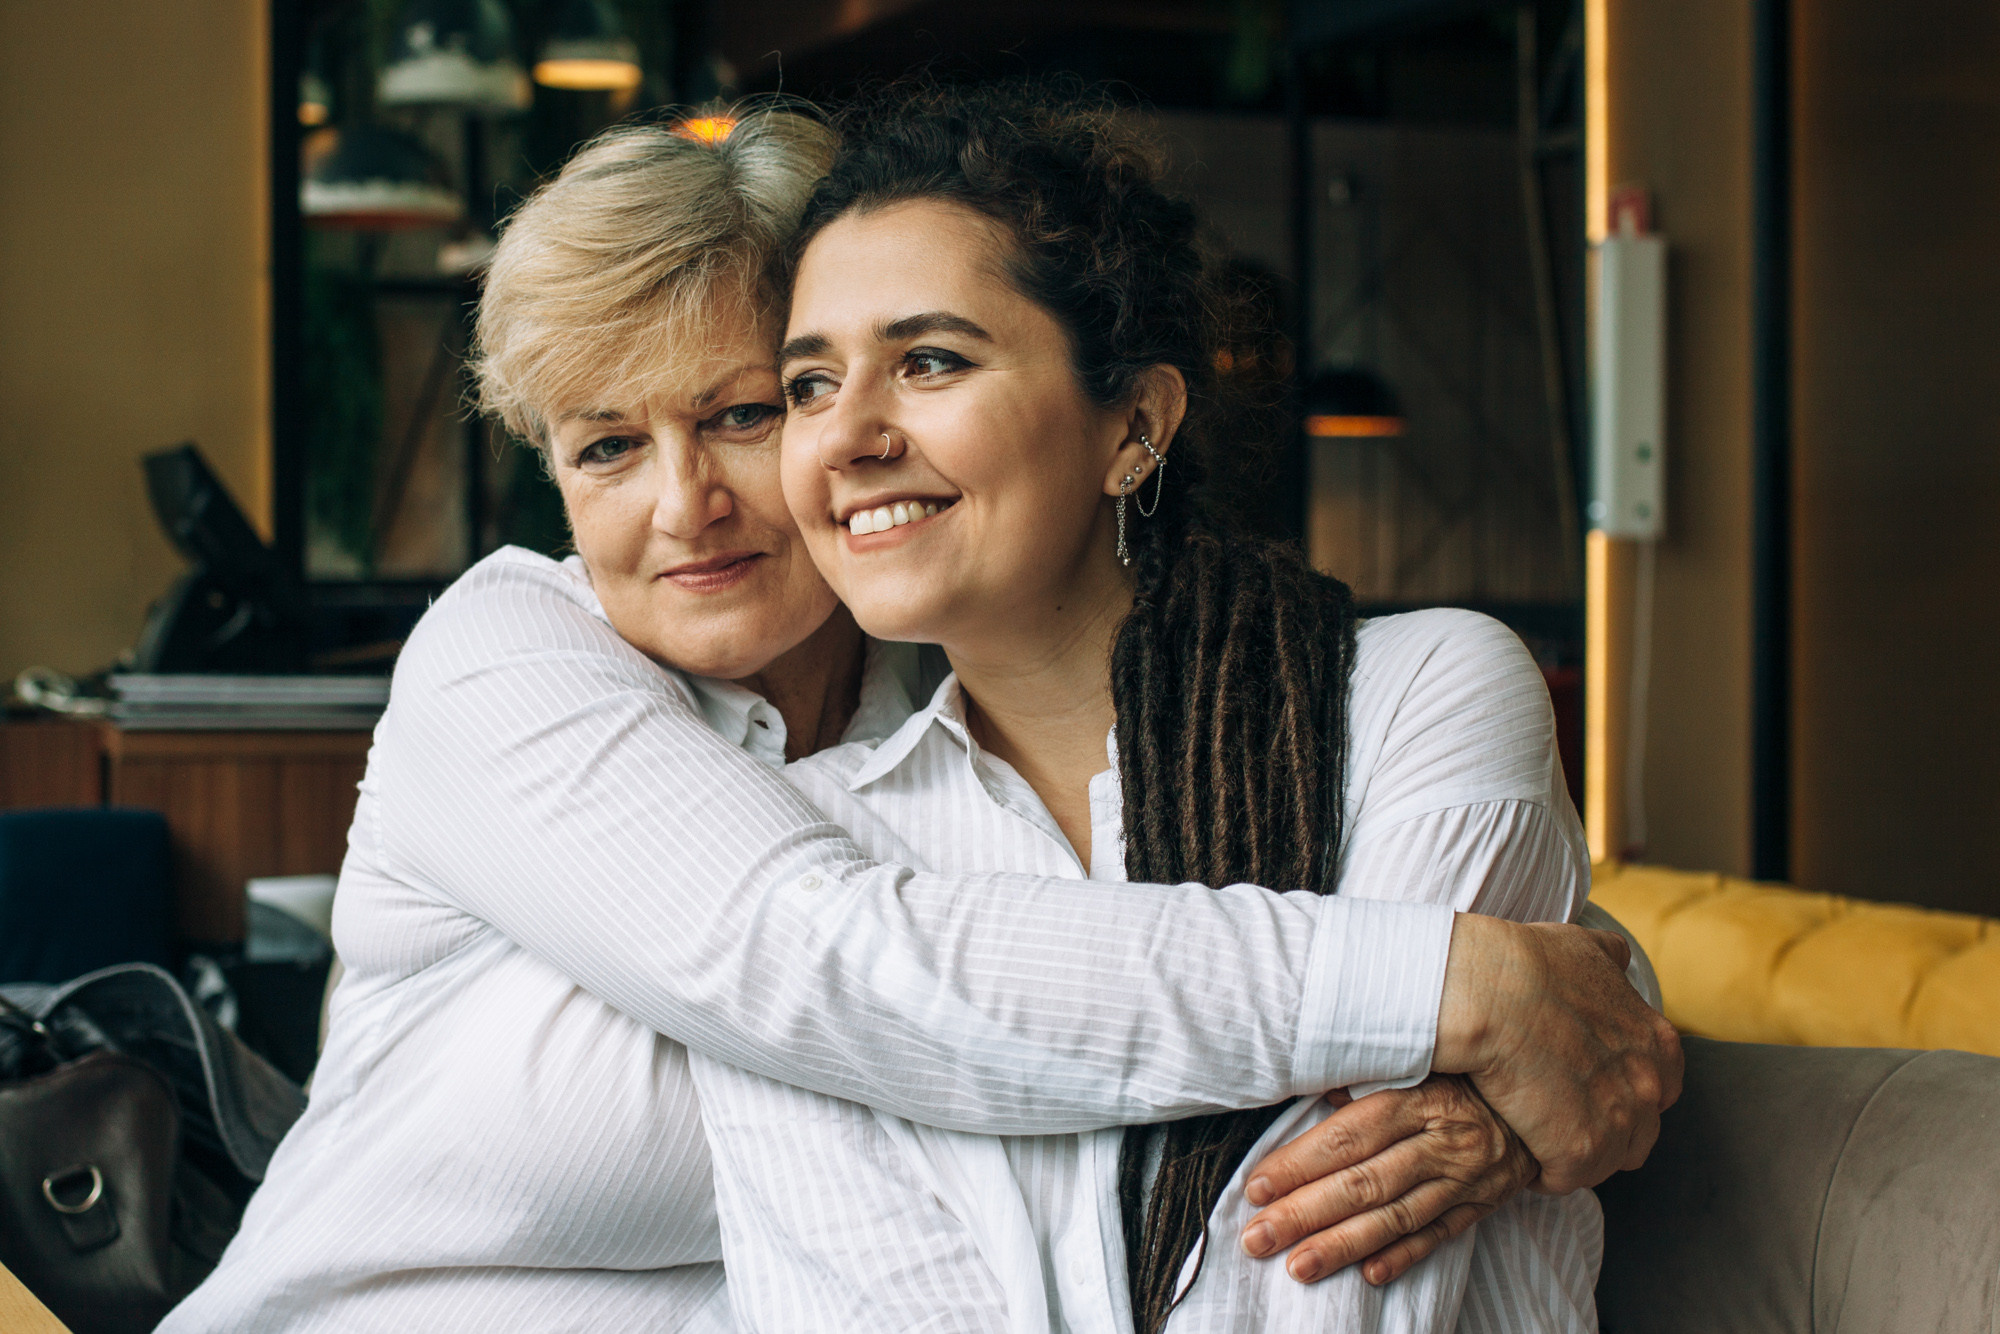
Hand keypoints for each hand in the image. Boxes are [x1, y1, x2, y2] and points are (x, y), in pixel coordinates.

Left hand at [1236, 1076, 1535, 1283]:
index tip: (1258, 1186)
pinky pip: (1438, 1236)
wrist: (1541, 1097)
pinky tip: (1368, 1275)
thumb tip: (1314, 1092)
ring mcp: (1463, 1180)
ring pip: (1395, 1218)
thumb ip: (1366, 1079)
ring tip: (1298, 1267)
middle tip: (1258, 1238)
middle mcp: (1442, 1143)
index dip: (1301, 1162)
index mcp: (1420, 1098)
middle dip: (1306, 1213)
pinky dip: (1403, 1257)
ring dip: (1343, 1246)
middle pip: (1365, 1183)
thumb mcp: (1420, 1062)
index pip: (1350, 1135)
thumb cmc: (1463, 1074)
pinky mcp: (1479, 1206)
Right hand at [1434, 915, 1682, 1193]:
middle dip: (1603, 1128)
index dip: (1623, 1090)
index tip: (1589, 1087)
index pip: (1661, 1089)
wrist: (1491, 993)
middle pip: (1638, 1134)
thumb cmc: (1529, 963)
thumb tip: (1618, 959)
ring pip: (1604, 1162)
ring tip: (1535, 1137)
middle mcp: (1649, 1088)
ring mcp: (1618, 1124)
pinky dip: (1540, 1170)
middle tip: (1560, 1116)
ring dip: (1573, 1153)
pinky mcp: (1578, 1153)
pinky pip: (1562, 1179)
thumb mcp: (1584, 949)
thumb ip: (1612, 960)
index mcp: (1657, 1043)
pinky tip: (1517, 1147)